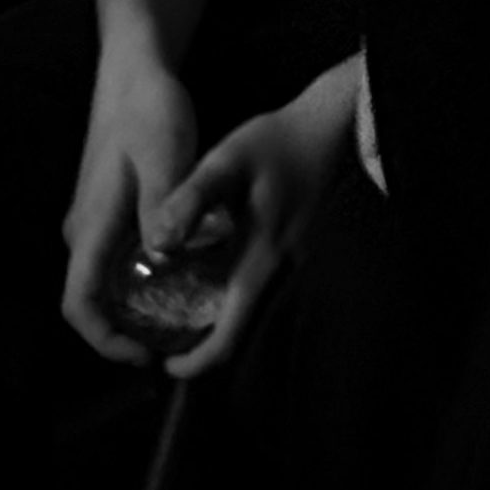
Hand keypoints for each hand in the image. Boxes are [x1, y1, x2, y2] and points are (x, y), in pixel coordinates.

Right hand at [61, 41, 200, 363]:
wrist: (134, 69)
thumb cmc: (149, 107)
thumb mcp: (166, 150)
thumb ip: (166, 200)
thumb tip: (163, 254)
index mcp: (92, 224)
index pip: (78, 302)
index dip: (104, 339)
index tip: (143, 355)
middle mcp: (84, 229)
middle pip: (90, 300)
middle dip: (123, 330)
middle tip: (171, 343)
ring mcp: (92, 218)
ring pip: (102, 280)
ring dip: (132, 305)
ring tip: (178, 316)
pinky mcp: (106, 207)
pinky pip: (113, 258)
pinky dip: (137, 278)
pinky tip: (176, 272)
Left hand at [140, 57, 364, 379]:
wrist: (332, 125)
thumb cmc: (278, 141)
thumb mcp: (227, 160)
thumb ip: (192, 198)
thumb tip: (157, 244)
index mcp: (261, 261)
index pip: (229, 338)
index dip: (195, 362)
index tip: (167, 364)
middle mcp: (283, 273)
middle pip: (242, 332)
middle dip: (204, 345)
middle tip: (170, 335)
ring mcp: (296, 263)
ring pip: (255, 312)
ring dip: (221, 320)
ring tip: (185, 306)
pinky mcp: (299, 250)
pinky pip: (266, 288)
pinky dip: (237, 296)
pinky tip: (217, 272)